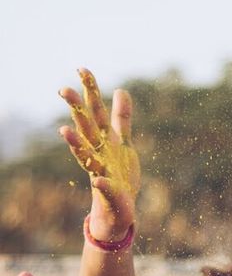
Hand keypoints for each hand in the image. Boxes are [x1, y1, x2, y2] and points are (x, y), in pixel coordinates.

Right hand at [59, 69, 140, 242]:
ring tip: (64, 132)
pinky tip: (99, 181)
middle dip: (76, 110)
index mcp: (103, 139)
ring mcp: (101, 171)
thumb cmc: (120, 173)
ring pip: (86, 156)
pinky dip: (102, 185)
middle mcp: (98, 153)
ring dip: (75, 144)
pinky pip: (104, 188)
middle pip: (86, 128)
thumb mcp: (123, 143)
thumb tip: (121, 90)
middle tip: (64, 89)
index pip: (95, 111)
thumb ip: (121, 119)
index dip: (90, 91)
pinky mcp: (109, 192)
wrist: (120, 207)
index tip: (82, 68)